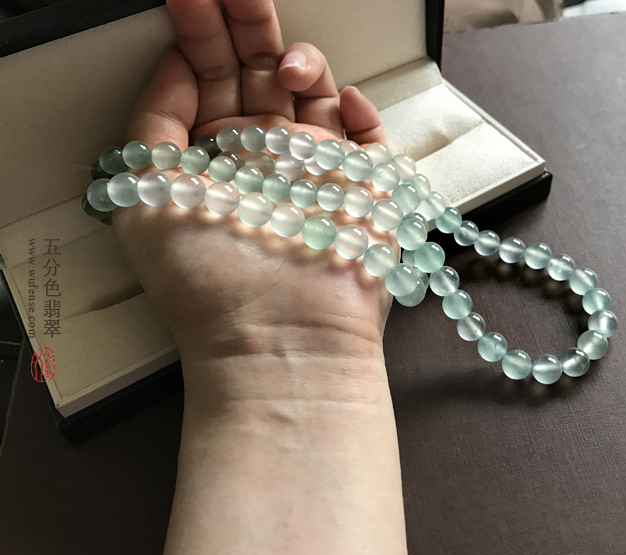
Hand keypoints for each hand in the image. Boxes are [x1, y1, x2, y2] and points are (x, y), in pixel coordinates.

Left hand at [113, 0, 396, 377]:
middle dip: (251, 28)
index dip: (200, 32)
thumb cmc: (206, 281)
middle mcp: (264, 161)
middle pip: (261, 75)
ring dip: (303, 64)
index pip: (207, 79)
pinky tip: (343, 101)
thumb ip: (152, 121)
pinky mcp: (364, 190)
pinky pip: (371, 138)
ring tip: (286, 66)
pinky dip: (361, 112)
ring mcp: (316, 174)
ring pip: (315, 96)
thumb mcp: (143, 191)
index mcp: (213, 159)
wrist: (279, 341)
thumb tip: (173, 63)